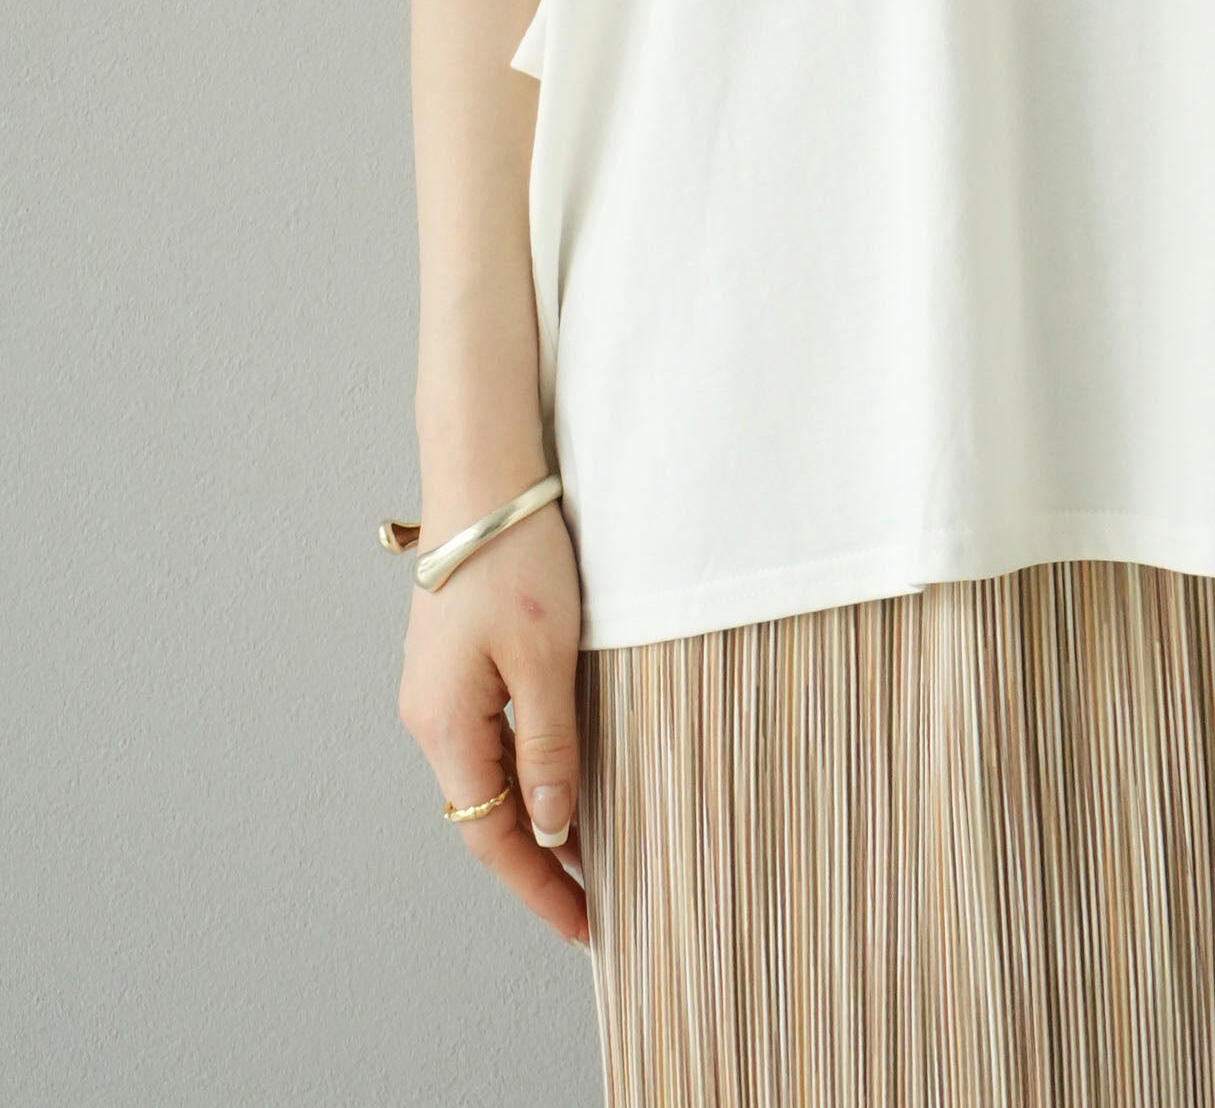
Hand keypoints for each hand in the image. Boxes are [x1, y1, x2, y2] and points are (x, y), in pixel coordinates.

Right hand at [396, 499, 588, 943]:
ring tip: (591, 844)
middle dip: (538, 860)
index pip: (491, 836)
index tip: (585, 926)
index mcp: (446, 726)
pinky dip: (524, 767)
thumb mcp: (545, 659)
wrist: (481, 476)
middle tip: (598, 894)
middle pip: (483, 812)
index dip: (538, 887)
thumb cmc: (514, 558)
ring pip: (486, 774)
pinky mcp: (451, 660)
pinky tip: (563, 770)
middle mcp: (429, 716)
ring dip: (532, 812)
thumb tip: (548, 829)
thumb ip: (549, 748)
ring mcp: (435, 688)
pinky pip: (487, 735)